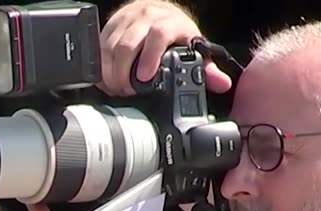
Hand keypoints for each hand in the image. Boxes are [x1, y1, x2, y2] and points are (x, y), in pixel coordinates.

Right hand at [98, 0, 232, 96]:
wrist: (157, 8)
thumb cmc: (175, 32)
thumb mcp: (192, 46)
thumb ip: (206, 68)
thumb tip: (221, 84)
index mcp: (167, 22)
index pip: (156, 36)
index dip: (149, 58)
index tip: (143, 79)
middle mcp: (145, 17)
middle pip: (126, 45)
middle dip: (122, 73)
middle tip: (125, 91)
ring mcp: (125, 20)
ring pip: (109, 47)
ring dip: (109, 72)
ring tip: (115, 88)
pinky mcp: (109, 24)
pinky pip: (99, 46)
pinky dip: (99, 66)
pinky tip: (105, 79)